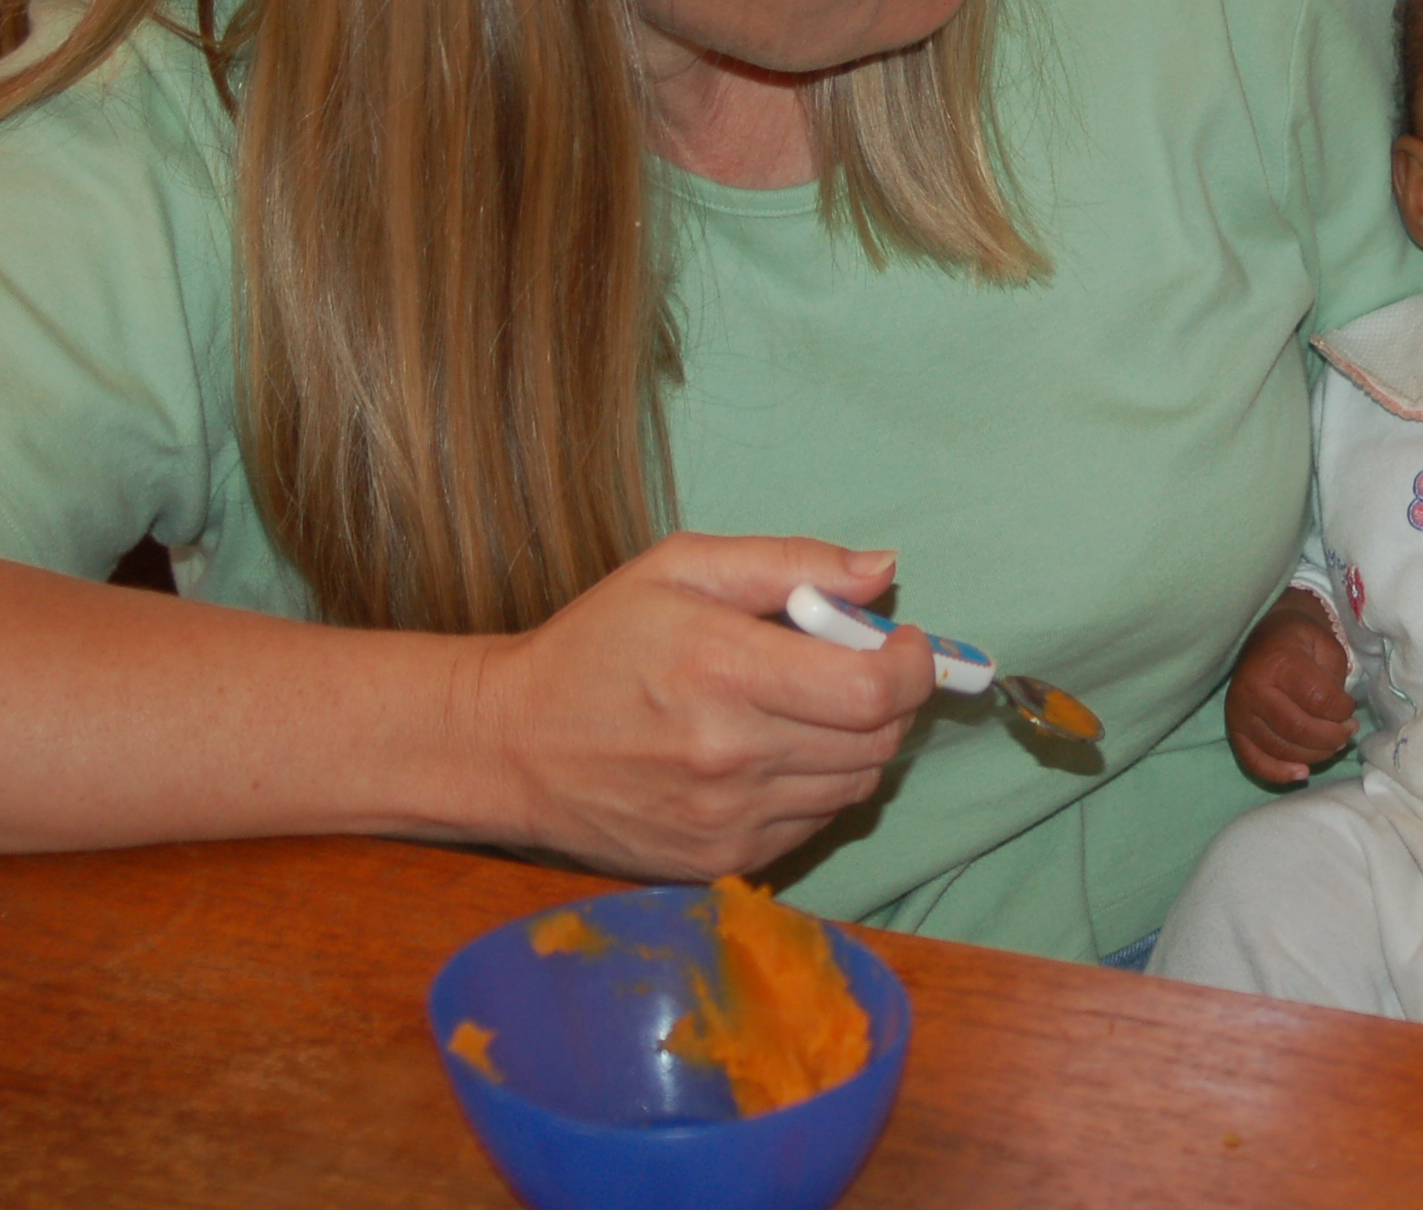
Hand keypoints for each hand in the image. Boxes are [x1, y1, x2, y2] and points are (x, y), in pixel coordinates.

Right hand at [472, 532, 936, 879]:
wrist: (510, 746)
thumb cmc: (598, 644)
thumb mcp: (680, 569)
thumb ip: (790, 563)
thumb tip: (882, 569)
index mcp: (724, 669)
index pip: (873, 690)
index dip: (911, 664)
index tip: (899, 641)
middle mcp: (733, 754)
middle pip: (878, 740)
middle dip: (888, 698)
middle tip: (855, 666)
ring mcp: (728, 818)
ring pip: (856, 785)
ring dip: (856, 743)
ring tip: (808, 708)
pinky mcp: (721, 860)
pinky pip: (815, 823)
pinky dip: (816, 786)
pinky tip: (773, 754)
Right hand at [1226, 590, 1355, 784]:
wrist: (1266, 637)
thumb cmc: (1301, 642)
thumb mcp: (1327, 645)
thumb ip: (1335, 680)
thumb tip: (1339, 719)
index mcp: (1278, 661)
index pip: (1317, 700)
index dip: (1342, 711)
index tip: (1350, 707)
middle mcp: (1252, 688)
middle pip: (1298, 729)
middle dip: (1332, 737)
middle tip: (1348, 731)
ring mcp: (1239, 712)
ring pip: (1280, 749)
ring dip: (1315, 755)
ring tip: (1333, 744)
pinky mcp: (1233, 729)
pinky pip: (1253, 761)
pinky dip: (1279, 773)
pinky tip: (1302, 773)